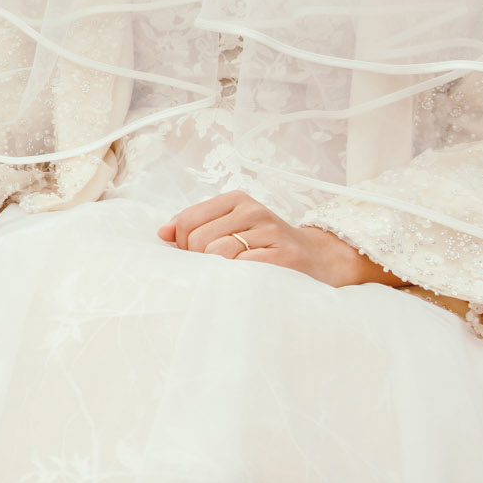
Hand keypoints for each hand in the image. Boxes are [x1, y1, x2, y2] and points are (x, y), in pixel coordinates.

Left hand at [159, 191, 402, 289]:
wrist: (320, 259)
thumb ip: (197, 226)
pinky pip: (242, 268)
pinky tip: (241, 282)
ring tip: (228, 277)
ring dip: (215, 272)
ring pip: (217, 253)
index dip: (183, 246)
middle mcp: (254, 211)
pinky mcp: (283, 257)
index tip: (194, 258)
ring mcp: (270, 233)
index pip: (188, 221)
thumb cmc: (266, 246)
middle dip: (197, 261)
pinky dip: (234, 279)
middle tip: (213, 271)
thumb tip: (162, 234)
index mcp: (237, 200)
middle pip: (198, 240)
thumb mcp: (233, 226)